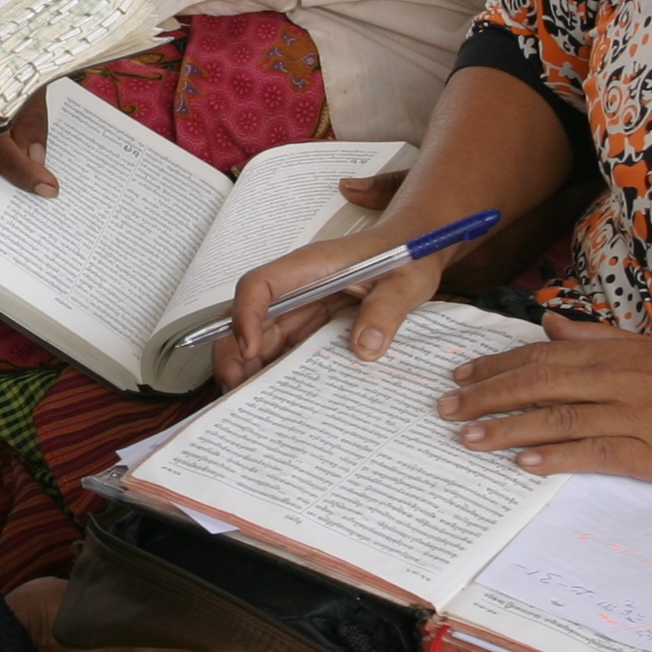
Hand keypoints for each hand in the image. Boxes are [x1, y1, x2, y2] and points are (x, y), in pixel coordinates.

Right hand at [211, 210, 443, 388]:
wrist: (417, 249)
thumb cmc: (408, 254)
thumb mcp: (406, 282)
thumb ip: (387, 311)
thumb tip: (365, 348)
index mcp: (311, 267)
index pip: (259, 284)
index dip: (245, 315)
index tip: (249, 350)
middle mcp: (297, 287)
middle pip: (247, 316)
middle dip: (234, 352)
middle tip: (237, 389)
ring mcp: (302, 307)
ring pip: (261, 337)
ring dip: (250, 367)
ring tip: (251, 402)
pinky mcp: (312, 324)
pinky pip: (284, 348)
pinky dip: (275, 371)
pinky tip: (278, 396)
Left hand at [437, 316, 651, 487]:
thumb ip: (600, 337)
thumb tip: (551, 324)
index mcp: (620, 351)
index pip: (544, 354)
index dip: (498, 365)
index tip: (460, 374)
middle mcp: (621, 378)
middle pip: (539, 382)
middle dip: (486, 394)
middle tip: (445, 406)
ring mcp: (636, 415)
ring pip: (557, 417)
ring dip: (507, 427)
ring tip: (467, 436)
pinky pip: (594, 452)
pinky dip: (556, 456)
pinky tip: (524, 463)